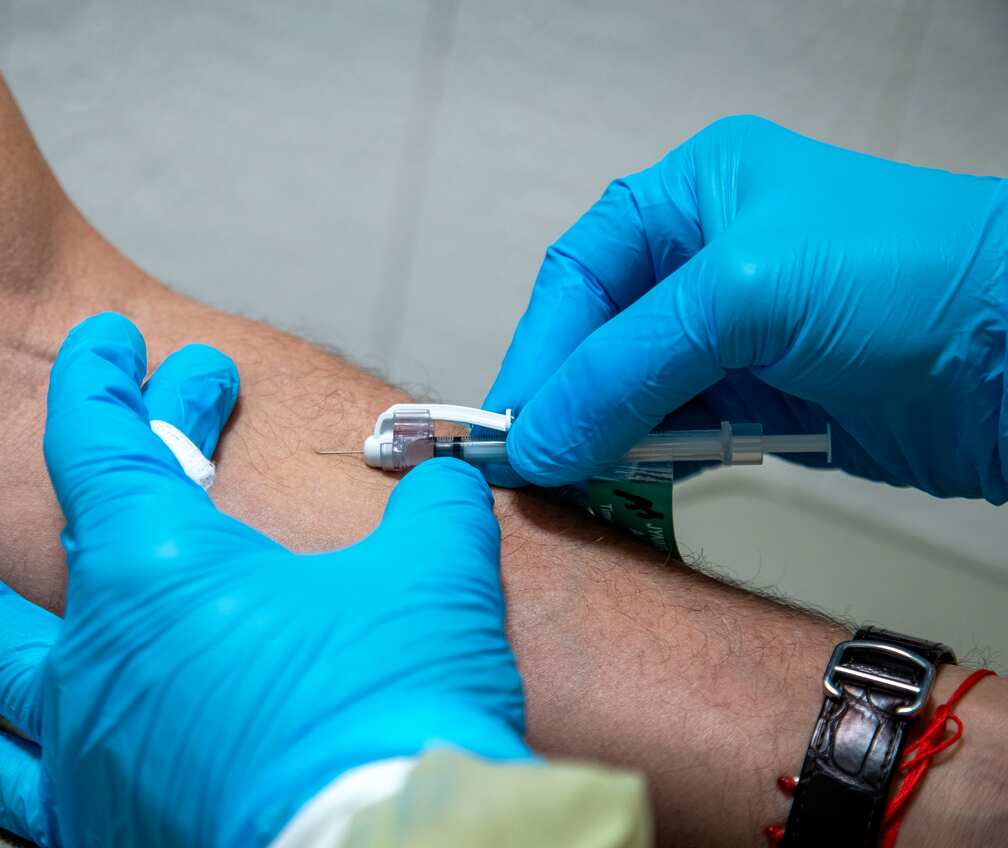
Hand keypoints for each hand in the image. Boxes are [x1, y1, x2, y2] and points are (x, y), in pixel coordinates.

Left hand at [0, 313, 528, 846]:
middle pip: (61, 521)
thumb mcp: (435, 578)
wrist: (380, 845)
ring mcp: (85, 734)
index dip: (104, 378)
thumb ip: (432, 510)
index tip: (106, 344)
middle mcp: (100, 646)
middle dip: (94, 449)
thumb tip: (441, 486)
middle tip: (122, 400)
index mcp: (163, 569)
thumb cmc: (390, 717)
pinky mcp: (93, 817)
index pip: (104, 440)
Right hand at [484, 115, 1006, 501]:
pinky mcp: (767, 401)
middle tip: (531, 460)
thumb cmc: (913, 271)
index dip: (539, 347)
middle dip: (566, 397)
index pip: (581, 273)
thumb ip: (625, 366)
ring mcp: (738, 335)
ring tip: (575, 476)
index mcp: (695, 195)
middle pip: (600, 336)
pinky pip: (680, 433)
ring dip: (606, 436)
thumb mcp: (741, 294)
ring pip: (634, 391)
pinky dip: (652, 460)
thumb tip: (540, 434)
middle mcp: (709, 261)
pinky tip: (632, 479)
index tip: (508, 419)